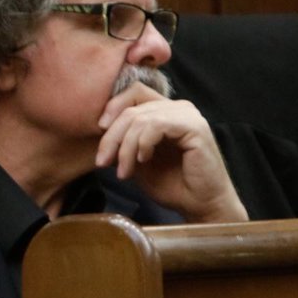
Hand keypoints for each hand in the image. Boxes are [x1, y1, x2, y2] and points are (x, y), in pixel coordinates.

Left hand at [96, 83, 247, 222]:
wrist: (199, 205)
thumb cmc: (171, 184)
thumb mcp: (136, 161)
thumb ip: (122, 142)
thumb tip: (100, 132)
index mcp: (164, 111)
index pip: (133, 92)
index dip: (112, 108)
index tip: (98, 132)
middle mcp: (177, 108)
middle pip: (131, 108)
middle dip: (111, 137)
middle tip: (102, 162)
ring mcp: (187, 115)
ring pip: (141, 118)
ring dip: (126, 147)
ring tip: (124, 171)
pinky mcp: (195, 127)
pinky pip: (157, 125)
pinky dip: (143, 143)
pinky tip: (143, 161)